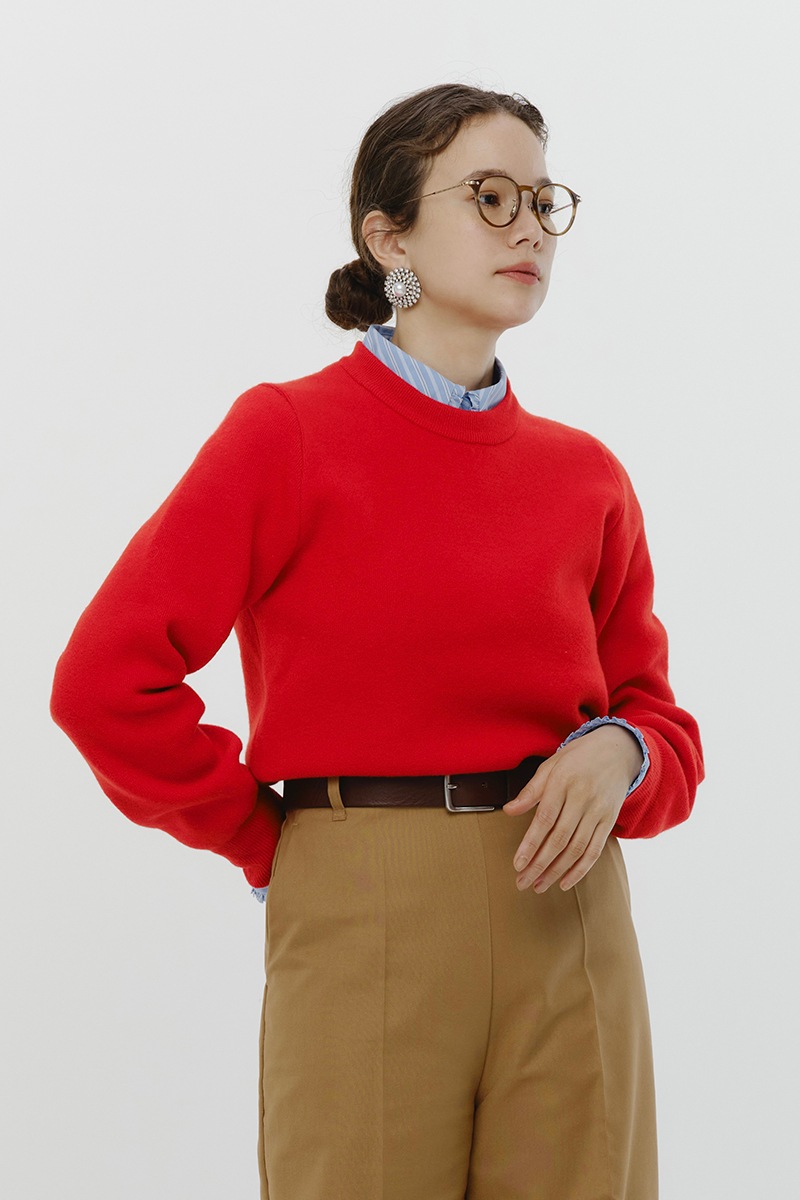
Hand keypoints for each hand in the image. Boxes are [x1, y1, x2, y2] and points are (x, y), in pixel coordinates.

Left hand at [504, 725, 642, 892]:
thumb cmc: (578, 758)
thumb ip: (530, 790)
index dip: (530, 844)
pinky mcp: (609, 821)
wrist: (618, 751)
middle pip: (559, 839)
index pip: (544, 819)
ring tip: (539, 886)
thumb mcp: (551, 765)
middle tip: (523, 882)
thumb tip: (508, 811)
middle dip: (539, 865)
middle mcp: (582, 798)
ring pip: (577, 848)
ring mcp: (598, 811)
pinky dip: (580, 870)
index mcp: (563, 782)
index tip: (517, 864)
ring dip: (556, 871)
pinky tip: (565, 882)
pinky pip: (595, 850)